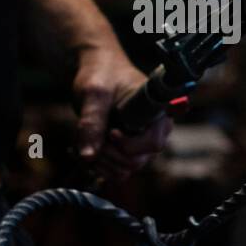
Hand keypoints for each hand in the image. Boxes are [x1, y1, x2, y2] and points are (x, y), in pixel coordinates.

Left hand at [72, 46, 172, 179]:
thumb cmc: (102, 74)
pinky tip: (89, 146)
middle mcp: (155, 131)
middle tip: (92, 134)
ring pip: (125, 170)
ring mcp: (142, 144)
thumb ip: (92, 122)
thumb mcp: (94, 93)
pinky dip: (99, 165)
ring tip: (88, 139)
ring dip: (101, 161)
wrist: (99, 73)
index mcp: (157, 112)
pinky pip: (117, 172)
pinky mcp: (130, 152)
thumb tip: (88, 156)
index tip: (111, 131)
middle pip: (136, 161)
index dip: (128, 144)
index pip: (152, 143)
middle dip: (108, 153)